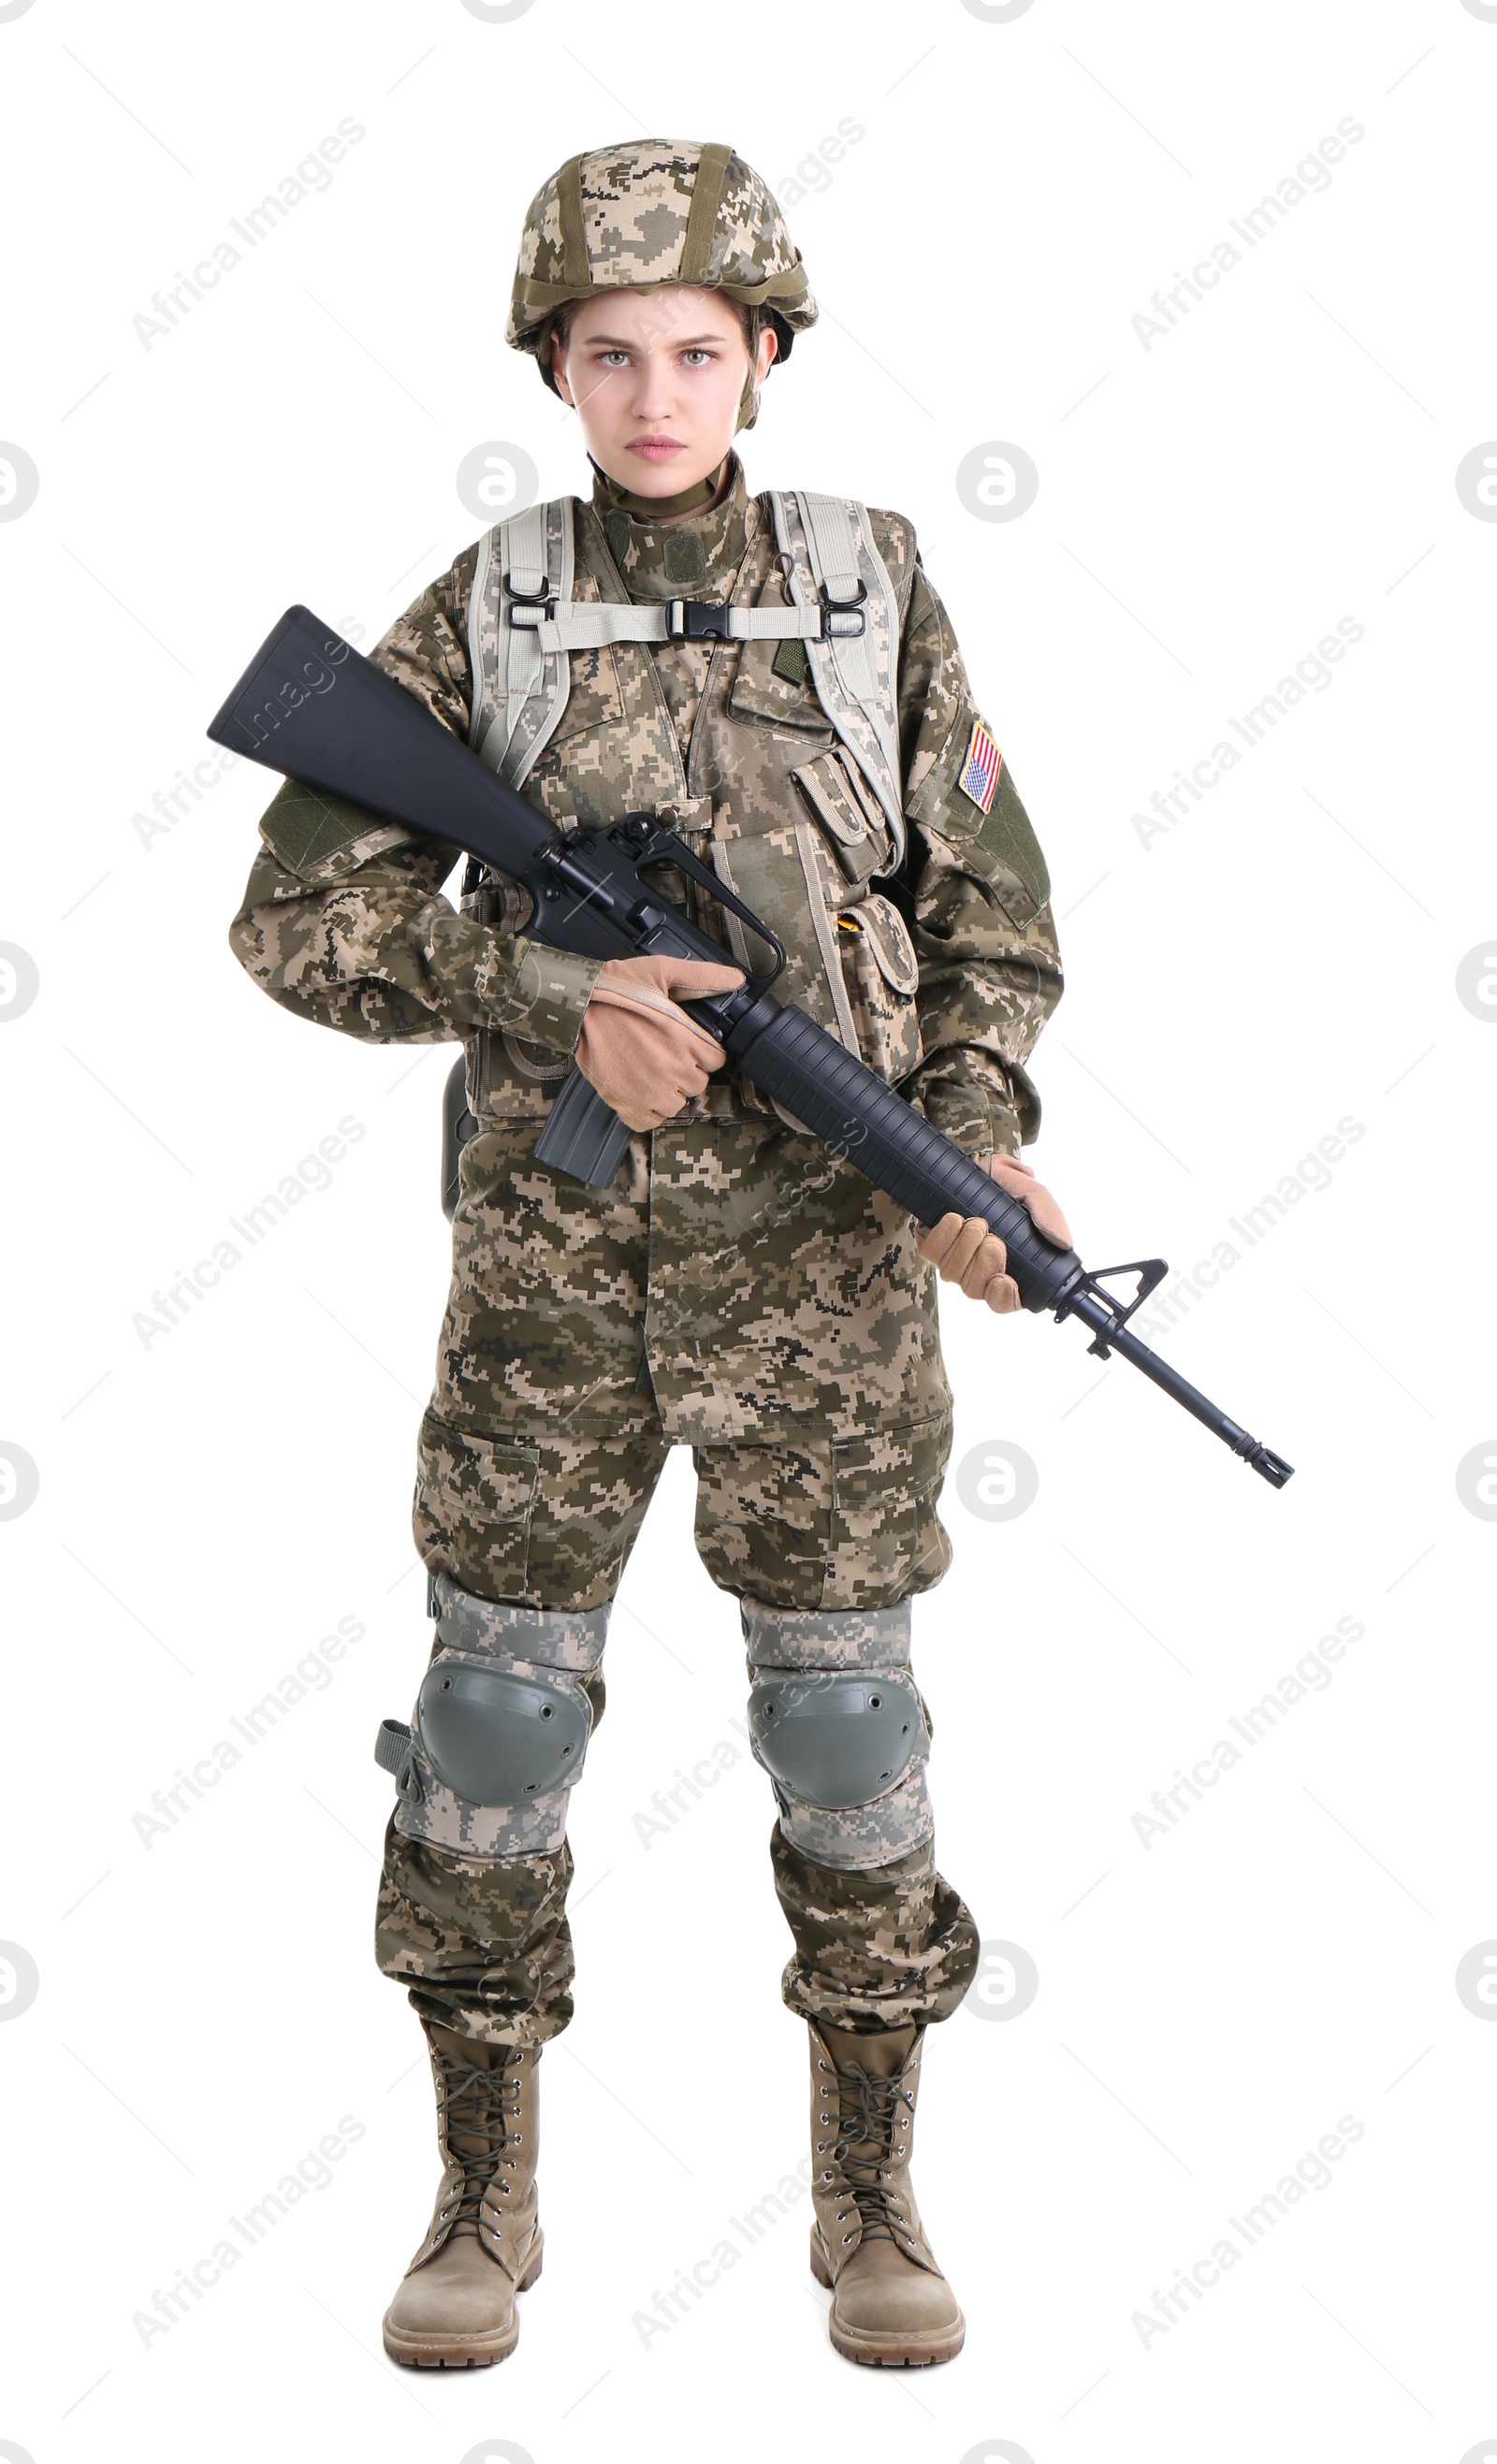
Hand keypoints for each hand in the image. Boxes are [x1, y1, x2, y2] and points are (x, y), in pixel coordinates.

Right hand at [575, 955, 744, 1132]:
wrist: (576, 1007)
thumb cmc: (616, 987)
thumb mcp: (662, 970)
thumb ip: (702, 977)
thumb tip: (735, 980)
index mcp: (686, 1040)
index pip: (716, 1060)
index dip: (702, 1051)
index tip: (686, 1044)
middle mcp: (673, 1069)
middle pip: (698, 1082)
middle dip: (685, 1069)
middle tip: (662, 1053)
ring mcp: (651, 1091)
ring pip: (678, 1103)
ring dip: (668, 1091)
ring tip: (649, 1070)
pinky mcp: (629, 1105)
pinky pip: (651, 1121)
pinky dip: (648, 1110)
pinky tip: (639, 1089)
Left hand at [915, 1151, 1073, 1314]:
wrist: (976, 1163)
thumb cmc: (1006, 1185)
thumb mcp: (1032, 1194)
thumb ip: (1048, 1215)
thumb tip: (1064, 1243)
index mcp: (1006, 1266)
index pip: (1002, 1301)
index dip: (1003, 1298)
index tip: (1006, 1280)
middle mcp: (977, 1269)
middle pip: (975, 1289)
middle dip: (984, 1265)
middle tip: (994, 1239)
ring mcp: (953, 1259)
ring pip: (952, 1274)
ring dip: (965, 1248)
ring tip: (977, 1222)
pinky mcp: (931, 1243)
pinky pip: (931, 1252)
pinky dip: (944, 1236)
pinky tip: (955, 1218)